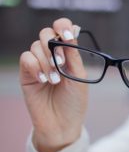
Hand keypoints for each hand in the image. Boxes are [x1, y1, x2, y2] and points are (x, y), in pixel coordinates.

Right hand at [19, 18, 87, 151]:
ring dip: (46, 61)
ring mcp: (39, 65)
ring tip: (54, 81)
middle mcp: (52, 56)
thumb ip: (73, 56)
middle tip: (60, 64)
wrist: (62, 125)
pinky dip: (35, 66)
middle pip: (46, 34)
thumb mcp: (79, 77)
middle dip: (53, 46)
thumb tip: (71, 33)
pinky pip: (26, 58)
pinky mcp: (27, 74)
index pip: (63, 31)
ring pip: (36, 46)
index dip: (63, 27)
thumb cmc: (74, 103)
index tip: (68, 35)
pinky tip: (43, 80)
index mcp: (68, 55)